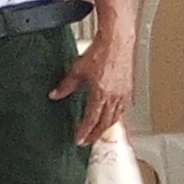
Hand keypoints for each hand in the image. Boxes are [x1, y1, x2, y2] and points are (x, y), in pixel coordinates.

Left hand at [57, 30, 134, 145]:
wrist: (117, 42)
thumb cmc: (100, 53)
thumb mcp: (77, 70)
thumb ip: (66, 86)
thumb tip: (54, 95)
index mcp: (101, 94)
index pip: (91, 119)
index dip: (85, 131)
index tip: (79, 140)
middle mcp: (114, 97)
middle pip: (105, 123)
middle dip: (95, 134)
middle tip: (87, 141)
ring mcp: (123, 94)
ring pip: (115, 117)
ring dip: (106, 127)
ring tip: (98, 133)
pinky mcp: (129, 89)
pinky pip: (123, 109)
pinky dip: (116, 117)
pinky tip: (112, 117)